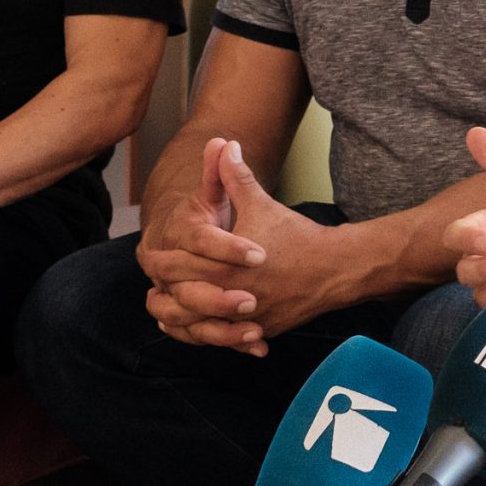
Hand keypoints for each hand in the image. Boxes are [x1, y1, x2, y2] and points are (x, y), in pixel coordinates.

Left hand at [145, 141, 348, 353]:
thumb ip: (235, 178)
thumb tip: (224, 144)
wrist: (336, 268)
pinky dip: (210, 336)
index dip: (160, 264)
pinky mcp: (261, 330)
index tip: (149, 259)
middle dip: (164, 297)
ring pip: (200, 331)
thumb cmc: (296, 236)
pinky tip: (199, 330)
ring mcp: (246, 319)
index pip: (177, 270)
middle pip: (182, 303)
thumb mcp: (262, 204)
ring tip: (167, 314)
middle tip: (153, 290)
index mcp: (223, 268)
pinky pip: (227, 341)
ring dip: (180, 323)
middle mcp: (230, 298)